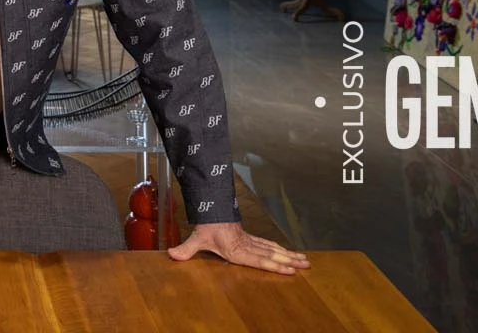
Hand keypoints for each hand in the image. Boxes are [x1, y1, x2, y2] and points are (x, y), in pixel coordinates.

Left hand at [166, 221, 310, 274]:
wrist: (211, 208)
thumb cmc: (206, 224)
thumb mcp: (197, 236)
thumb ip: (187, 248)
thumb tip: (172, 255)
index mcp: (238, 249)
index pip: (260, 259)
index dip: (275, 264)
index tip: (290, 269)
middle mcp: (247, 246)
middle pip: (272, 254)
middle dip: (289, 260)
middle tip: (306, 265)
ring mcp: (250, 242)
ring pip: (273, 249)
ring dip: (289, 255)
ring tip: (305, 260)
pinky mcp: (250, 239)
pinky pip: (268, 244)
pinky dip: (280, 249)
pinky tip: (288, 253)